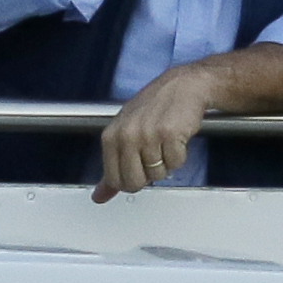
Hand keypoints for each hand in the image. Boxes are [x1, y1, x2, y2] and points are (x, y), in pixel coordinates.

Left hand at [96, 63, 215, 202]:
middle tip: (153, 154)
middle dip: (148, 174)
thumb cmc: (154, 108)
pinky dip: (179, 154)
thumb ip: (112, 168)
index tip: (138, 168)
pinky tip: (175, 137)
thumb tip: (100, 196)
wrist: (182, 86)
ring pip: (158, 174)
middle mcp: (127, 135)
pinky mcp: (169, 134)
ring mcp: (147, 135)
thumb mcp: (125, 133)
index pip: (115, 180)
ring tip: (165, 141)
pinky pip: (176, 162)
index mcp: (111, 137)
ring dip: (166, 162)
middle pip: (135, 181)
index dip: (130, 179)